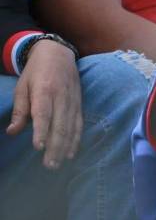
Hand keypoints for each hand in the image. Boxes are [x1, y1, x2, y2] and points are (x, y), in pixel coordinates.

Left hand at [5, 39, 80, 168]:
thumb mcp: (22, 87)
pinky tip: (71, 154)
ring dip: (65, 148)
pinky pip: (79, 126)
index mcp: (44, 90)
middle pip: (59, 126)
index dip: (41, 131)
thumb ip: (20, 110)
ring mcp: (73, 103)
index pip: (43, 114)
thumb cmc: (36, 72)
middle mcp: (61, 98)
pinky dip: (76, 141)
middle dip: (54, 147)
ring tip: (58, 163)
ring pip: (71, 129)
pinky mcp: (79, 106)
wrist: (59, 55)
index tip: (38, 147)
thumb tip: (13, 132)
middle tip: (49, 165)